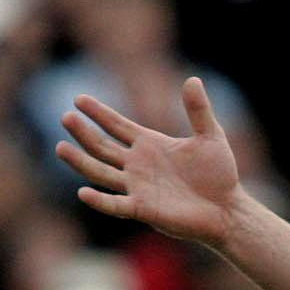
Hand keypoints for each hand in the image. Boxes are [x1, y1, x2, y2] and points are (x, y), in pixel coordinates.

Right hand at [57, 81, 239, 246]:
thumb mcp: (211, 136)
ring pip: (101, 172)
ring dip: (81, 162)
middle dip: (84, 132)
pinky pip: (117, 205)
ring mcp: (138, 187)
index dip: (98, 113)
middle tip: (65, 117)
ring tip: (61, 147)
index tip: (78, 99)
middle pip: (102, 146)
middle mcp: (138, 165)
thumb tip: (192, 79)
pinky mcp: (144, 209)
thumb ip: (198, 110)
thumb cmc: (220, 174)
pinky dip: (100, 201)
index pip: (117, 125)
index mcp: (150, 144)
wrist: (228, 209)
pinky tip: (83, 192)